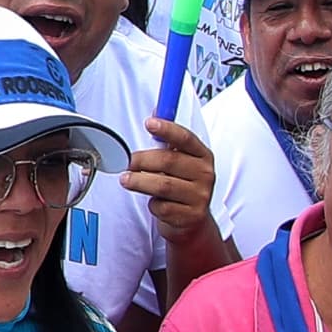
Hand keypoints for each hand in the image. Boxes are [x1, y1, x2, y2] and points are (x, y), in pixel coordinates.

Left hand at [121, 117, 218, 243]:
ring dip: (139, 181)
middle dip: (142, 160)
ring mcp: (200, 196)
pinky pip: (163, 207)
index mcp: (202, 155)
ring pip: (163, 185)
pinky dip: (152, 204)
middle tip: (127, 162)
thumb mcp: (181, 161)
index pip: (185, 138)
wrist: (192, 220)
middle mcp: (205, 174)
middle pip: (168, 161)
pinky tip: (152, 201)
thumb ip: (168, 140)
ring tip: (126, 179)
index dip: (167, 129)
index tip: (149, 123)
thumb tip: (156, 110)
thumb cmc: (182, 185)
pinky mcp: (191, 215)